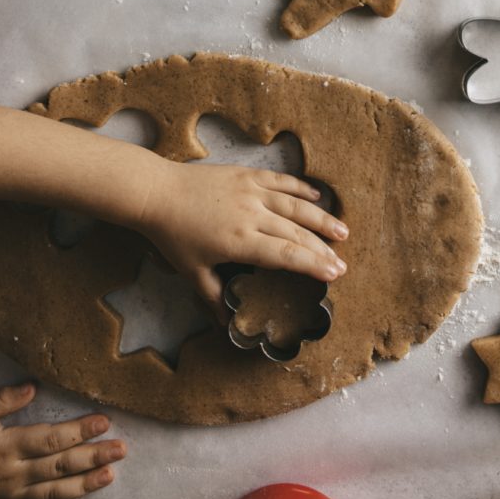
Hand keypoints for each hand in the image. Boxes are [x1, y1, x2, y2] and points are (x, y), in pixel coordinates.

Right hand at [0, 383, 125, 498]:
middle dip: (94, 456)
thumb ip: (1, 400)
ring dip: (84, 485)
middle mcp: (14, 475)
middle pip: (60, 465)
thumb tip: (33, 386)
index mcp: (8, 447)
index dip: (80, 430)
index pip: (51, 438)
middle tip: (122, 449)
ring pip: (54, 493)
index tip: (105, 421)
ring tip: (111, 475)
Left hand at [136, 163, 348, 319]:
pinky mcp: (246, 174)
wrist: (157, 193)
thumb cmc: (173, 234)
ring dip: (321, 219)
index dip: (313, 265)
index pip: (287, 256)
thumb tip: (225, 324)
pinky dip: (301, 187)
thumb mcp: (192, 271)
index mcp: (240, 242)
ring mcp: (251, 192)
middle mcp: (251, 215)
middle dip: (323, 249)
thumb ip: (213, 296)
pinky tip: (317, 196)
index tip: (334, 274)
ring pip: (295, 206)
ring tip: (342, 231)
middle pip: (296, 234)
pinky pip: (280, 180)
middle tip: (342, 263)